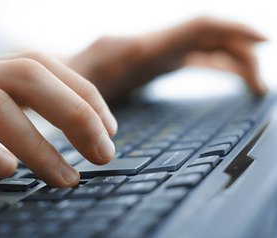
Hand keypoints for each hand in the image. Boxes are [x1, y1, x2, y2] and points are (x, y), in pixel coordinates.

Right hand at [0, 51, 116, 186]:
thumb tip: (65, 138)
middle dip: (74, 113)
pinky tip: (7, 170)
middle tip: (103, 153)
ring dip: (39, 144)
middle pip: (25, 75)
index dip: (81, 92)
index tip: (108, 128)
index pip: (39, 64)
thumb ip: (9, 114)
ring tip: (67, 179)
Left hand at [67, 16, 267, 104]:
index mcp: (140, 48)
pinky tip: (228, 77)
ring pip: (205, 48)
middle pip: (209, 37)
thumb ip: (101, 101)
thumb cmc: (67, 84)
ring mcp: (156, 53)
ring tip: (253, 85)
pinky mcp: (156, 63)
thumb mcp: (83, 90)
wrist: (58, 78)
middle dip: (239, 53)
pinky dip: (216, 65)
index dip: (234, 30)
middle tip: (259, 84)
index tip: (264, 41)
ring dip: (232, 61)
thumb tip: (116, 134)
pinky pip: (194, 58)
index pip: (198, 28)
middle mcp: (153, 45)